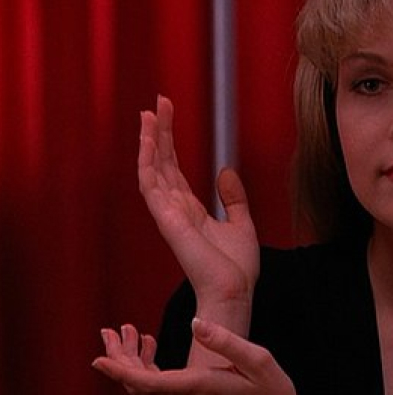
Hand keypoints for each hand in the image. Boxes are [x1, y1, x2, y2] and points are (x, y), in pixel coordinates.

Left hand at [94, 321, 336, 394]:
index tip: (97, 358)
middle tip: (111, 331)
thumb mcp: (258, 360)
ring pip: (147, 388)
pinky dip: (147, 369)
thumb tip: (195, 322)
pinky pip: (159, 390)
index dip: (120, 370)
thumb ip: (225, 341)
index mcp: (199, 388)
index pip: (147, 381)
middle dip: (120, 358)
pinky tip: (153, 349)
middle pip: (139, 384)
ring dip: (132, 362)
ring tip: (131, 333)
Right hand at [139, 96, 257, 345]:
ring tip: (150, 113)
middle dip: (159, 133)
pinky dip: (148, 161)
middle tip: (157, 103)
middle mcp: (175, 209)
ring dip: (150, 141)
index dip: (169, 142)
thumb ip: (233, 197)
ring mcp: (168, 214)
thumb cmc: (237, 268)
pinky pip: (152, 185)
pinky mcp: (168, 220)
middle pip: (162, 163)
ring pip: (152, 170)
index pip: (174, 169)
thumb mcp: (241, 223)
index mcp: (190, 210)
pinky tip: (150, 140)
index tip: (166, 114)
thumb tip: (225, 170)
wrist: (235, 291)